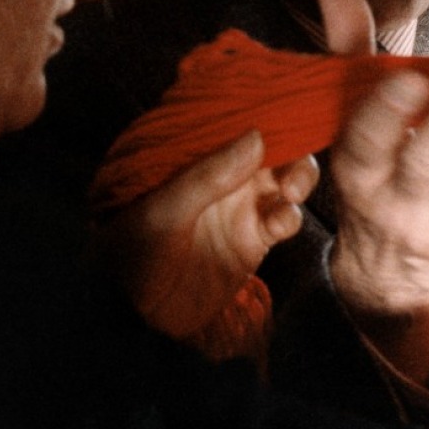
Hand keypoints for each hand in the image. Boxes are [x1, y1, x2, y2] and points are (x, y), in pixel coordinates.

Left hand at [95, 129, 318, 341]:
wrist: (131, 318)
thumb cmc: (131, 254)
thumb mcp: (162, 212)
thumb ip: (207, 176)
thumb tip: (256, 136)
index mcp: (192, 154)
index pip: (233, 122)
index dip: (265, 112)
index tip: (292, 111)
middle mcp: (220, 174)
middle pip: (269, 147)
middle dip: (291, 149)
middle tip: (294, 166)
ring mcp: (238, 206)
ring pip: (283, 179)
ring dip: (297, 177)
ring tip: (292, 190)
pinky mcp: (253, 239)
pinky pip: (282, 218)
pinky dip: (289, 216)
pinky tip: (280, 224)